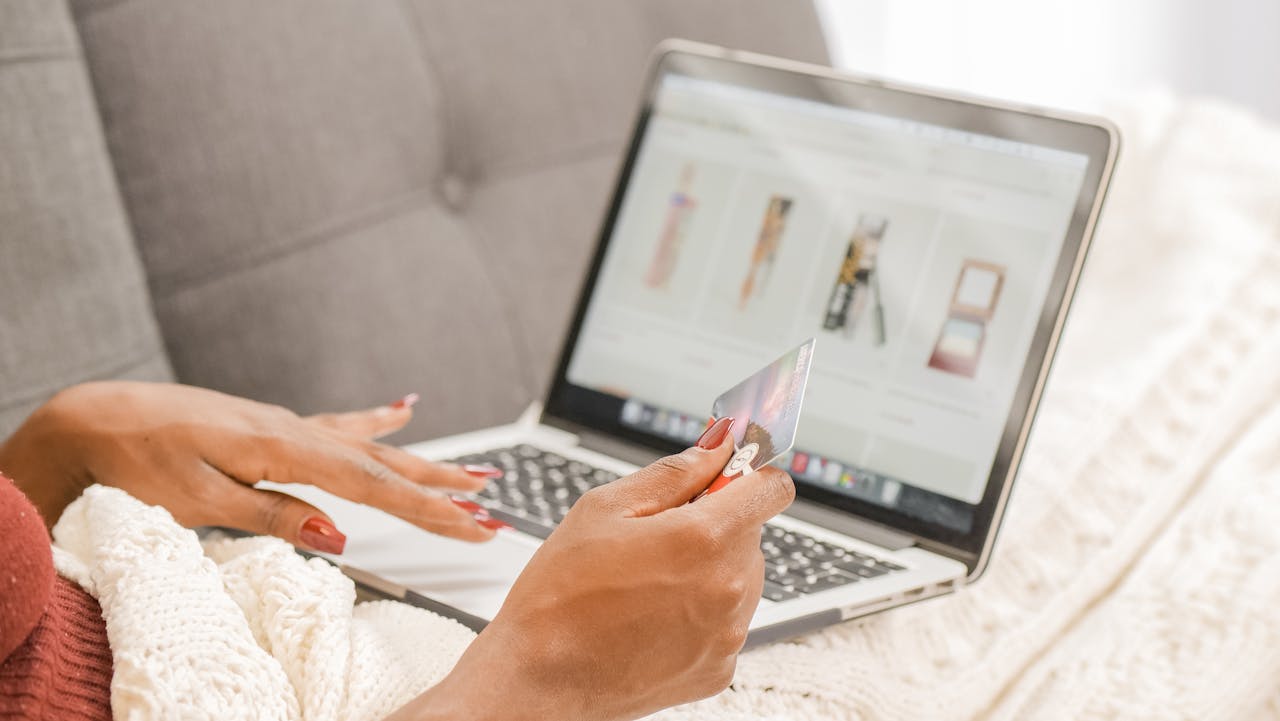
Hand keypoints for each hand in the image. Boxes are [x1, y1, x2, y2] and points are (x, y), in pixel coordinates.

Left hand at [0, 381, 503, 550]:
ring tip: (474, 470)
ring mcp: (290, 426)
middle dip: (444, 488)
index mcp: (286, 451)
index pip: (376, 487)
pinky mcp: (276, 428)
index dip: (431, 511)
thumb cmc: (140, 461)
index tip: (477, 527)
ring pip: (374, 446)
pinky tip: (405, 406)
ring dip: (425, 460)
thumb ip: (274, 515)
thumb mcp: (201, 500)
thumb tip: (340, 533)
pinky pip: (343, 424)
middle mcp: (298, 432)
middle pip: (387, 464)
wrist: (98, 417)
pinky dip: (379, 419)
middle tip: (496, 504)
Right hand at [393, 418, 795, 720]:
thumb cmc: (559, 594)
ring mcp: (728, 634)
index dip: (749, 474)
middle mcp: (728, 588)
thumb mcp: (604, 508)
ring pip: (741, 577)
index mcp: (704, 539)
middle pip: (751, 532)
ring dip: (710, 568)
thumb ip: (674, 471)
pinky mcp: (719, 668)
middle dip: (715, 523)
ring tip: (648, 582)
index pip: (772, 488)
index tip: (728, 475)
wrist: (538, 678)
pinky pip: (726, 621)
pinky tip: (653, 616)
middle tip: (658, 537)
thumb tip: (718, 443)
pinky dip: (700, 612)